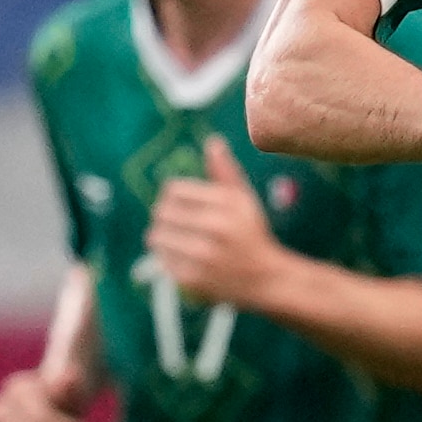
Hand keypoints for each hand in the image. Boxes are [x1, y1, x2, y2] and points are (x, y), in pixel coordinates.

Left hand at [146, 135, 285, 306]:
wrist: (265, 278)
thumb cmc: (251, 233)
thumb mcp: (244, 199)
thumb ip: (225, 171)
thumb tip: (213, 142)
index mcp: (226, 203)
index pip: (173, 190)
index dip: (172, 195)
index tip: (181, 203)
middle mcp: (215, 228)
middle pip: (161, 212)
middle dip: (164, 216)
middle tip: (176, 222)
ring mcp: (203, 255)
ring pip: (156, 236)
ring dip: (162, 237)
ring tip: (178, 239)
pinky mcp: (193, 278)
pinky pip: (162, 260)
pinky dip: (168, 258)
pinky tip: (185, 257)